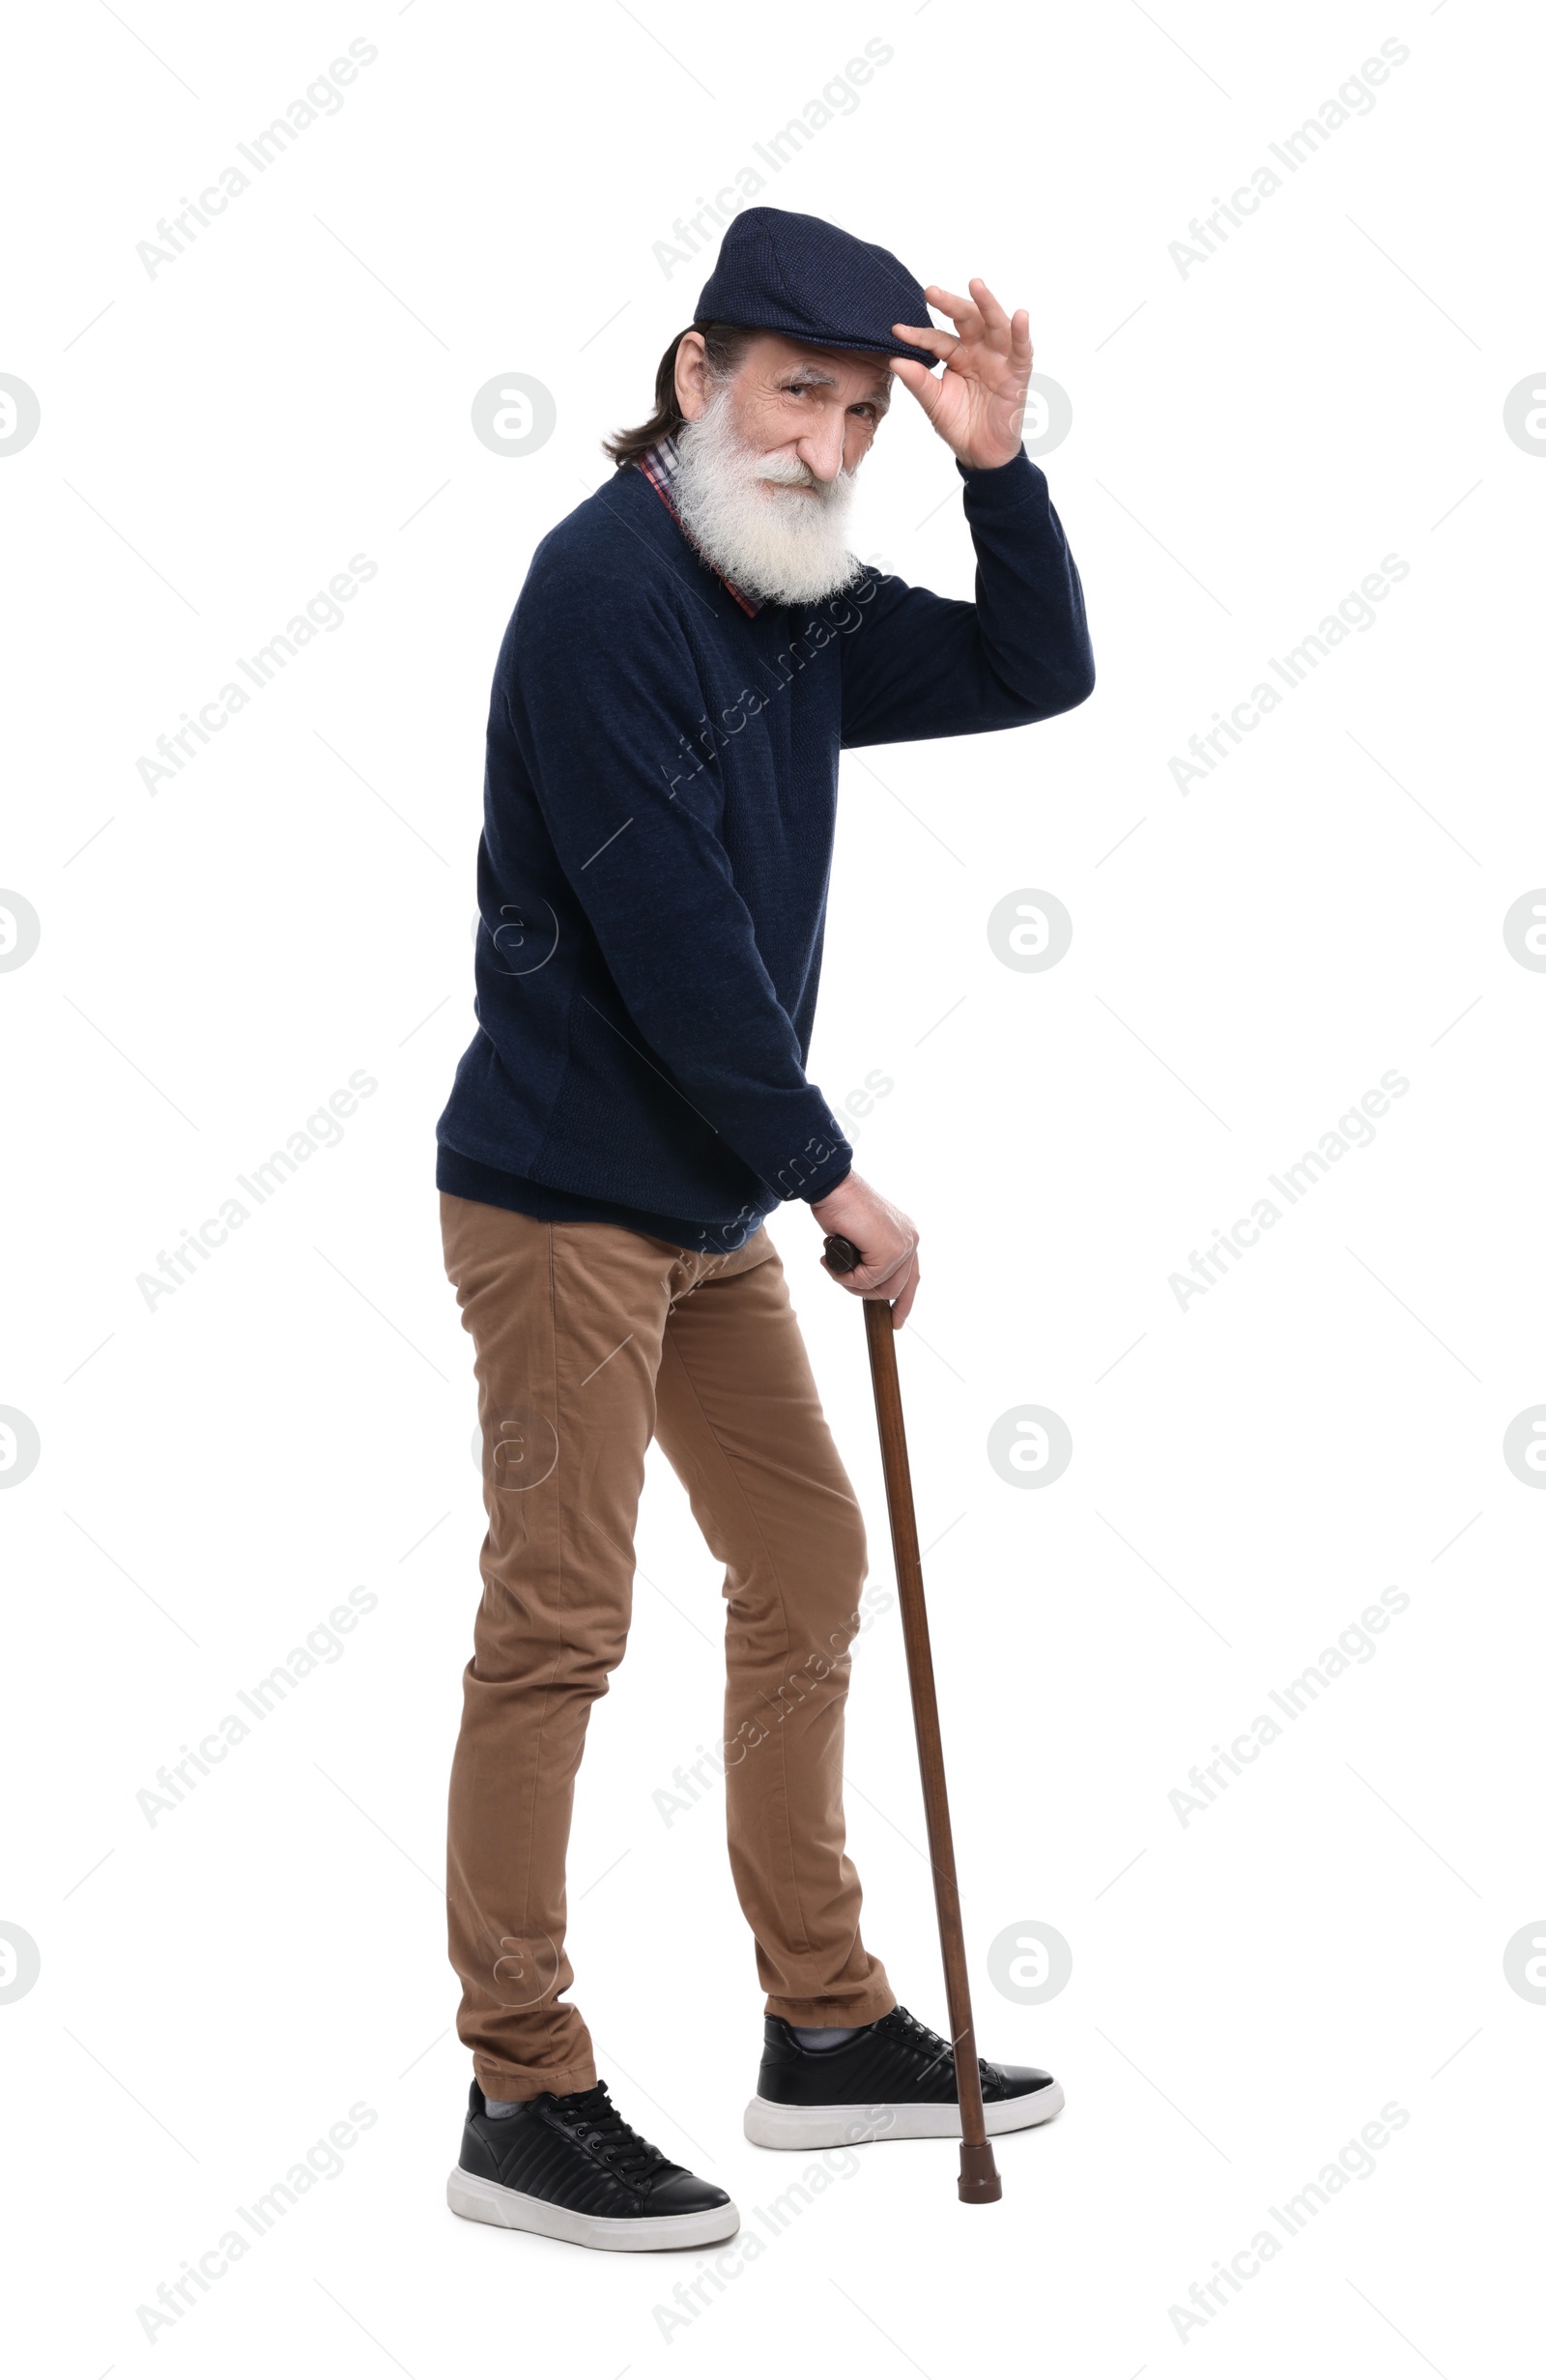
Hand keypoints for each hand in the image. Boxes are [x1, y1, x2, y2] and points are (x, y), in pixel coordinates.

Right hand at [810, 1169, 920, 1328]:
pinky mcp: (890, 1250)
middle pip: (895, 1288)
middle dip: (865, 1291)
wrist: (833, 1188)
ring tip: (836, 1265)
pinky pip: (868, 1280)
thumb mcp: (860, 1236)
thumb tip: (866, 1281)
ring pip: (880, 1287)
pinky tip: (834, 1260)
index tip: (895, 1322)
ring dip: (853, 1283)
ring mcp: (903, 1245)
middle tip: (843, 1278)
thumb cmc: (840, 1207)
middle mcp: (910, 1240)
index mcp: (906, 1235)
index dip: (904, 1302)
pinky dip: (846, 1276)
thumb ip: (870, 1257)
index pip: (911, 1277)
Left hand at [889, 278, 1033, 470]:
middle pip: (966, 319)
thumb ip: (918, 381)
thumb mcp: (934, 402)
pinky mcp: (1018, 372)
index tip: (896, 330)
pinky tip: (1020, 316)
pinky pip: (1022, 349)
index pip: (937, 339)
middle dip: (950, 304)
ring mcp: (999, 359)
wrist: (980, 454)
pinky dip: (1021, 333)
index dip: (918, 335)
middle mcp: (979, 350)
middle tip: (930, 291)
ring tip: (975, 285)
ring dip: (987, 304)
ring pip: (995, 325)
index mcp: (957, 355)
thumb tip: (895, 359)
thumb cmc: (959, 424)